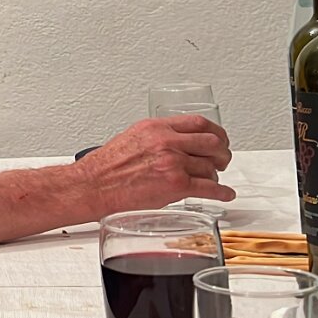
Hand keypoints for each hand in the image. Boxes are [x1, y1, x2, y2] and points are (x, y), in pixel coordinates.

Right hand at [78, 114, 234, 213]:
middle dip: (221, 153)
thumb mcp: (132, 137)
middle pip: (212, 142)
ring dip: (215, 175)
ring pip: (210, 167)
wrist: (93, 185)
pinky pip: (209, 188)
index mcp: (156, 127)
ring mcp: (173, 163)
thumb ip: (158, 137)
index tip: (219, 139)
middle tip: (222, 159)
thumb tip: (177, 143)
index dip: (215, 132)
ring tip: (213, 179)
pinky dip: (222, 192)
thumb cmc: (106, 167)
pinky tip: (224, 194)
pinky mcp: (176, 185)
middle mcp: (167, 142)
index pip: (198, 122)